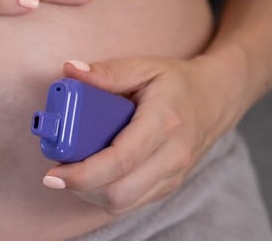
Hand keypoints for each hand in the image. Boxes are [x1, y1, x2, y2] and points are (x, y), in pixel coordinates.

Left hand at [41, 57, 240, 215]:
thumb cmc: (177, 82)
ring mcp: (172, 176)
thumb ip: (106, 72)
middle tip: (57, 170)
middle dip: (81, 186)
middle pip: (119, 192)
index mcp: (163, 124)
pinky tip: (93, 173)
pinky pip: (131, 203)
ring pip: (123, 203)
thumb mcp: (143, 67)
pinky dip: (105, 193)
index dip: (82, 173)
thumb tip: (70, 71)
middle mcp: (172, 157)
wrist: (217, 99)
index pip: (120, 161)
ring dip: (90, 192)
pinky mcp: (167, 187)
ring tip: (73, 169)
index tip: (54, 173)